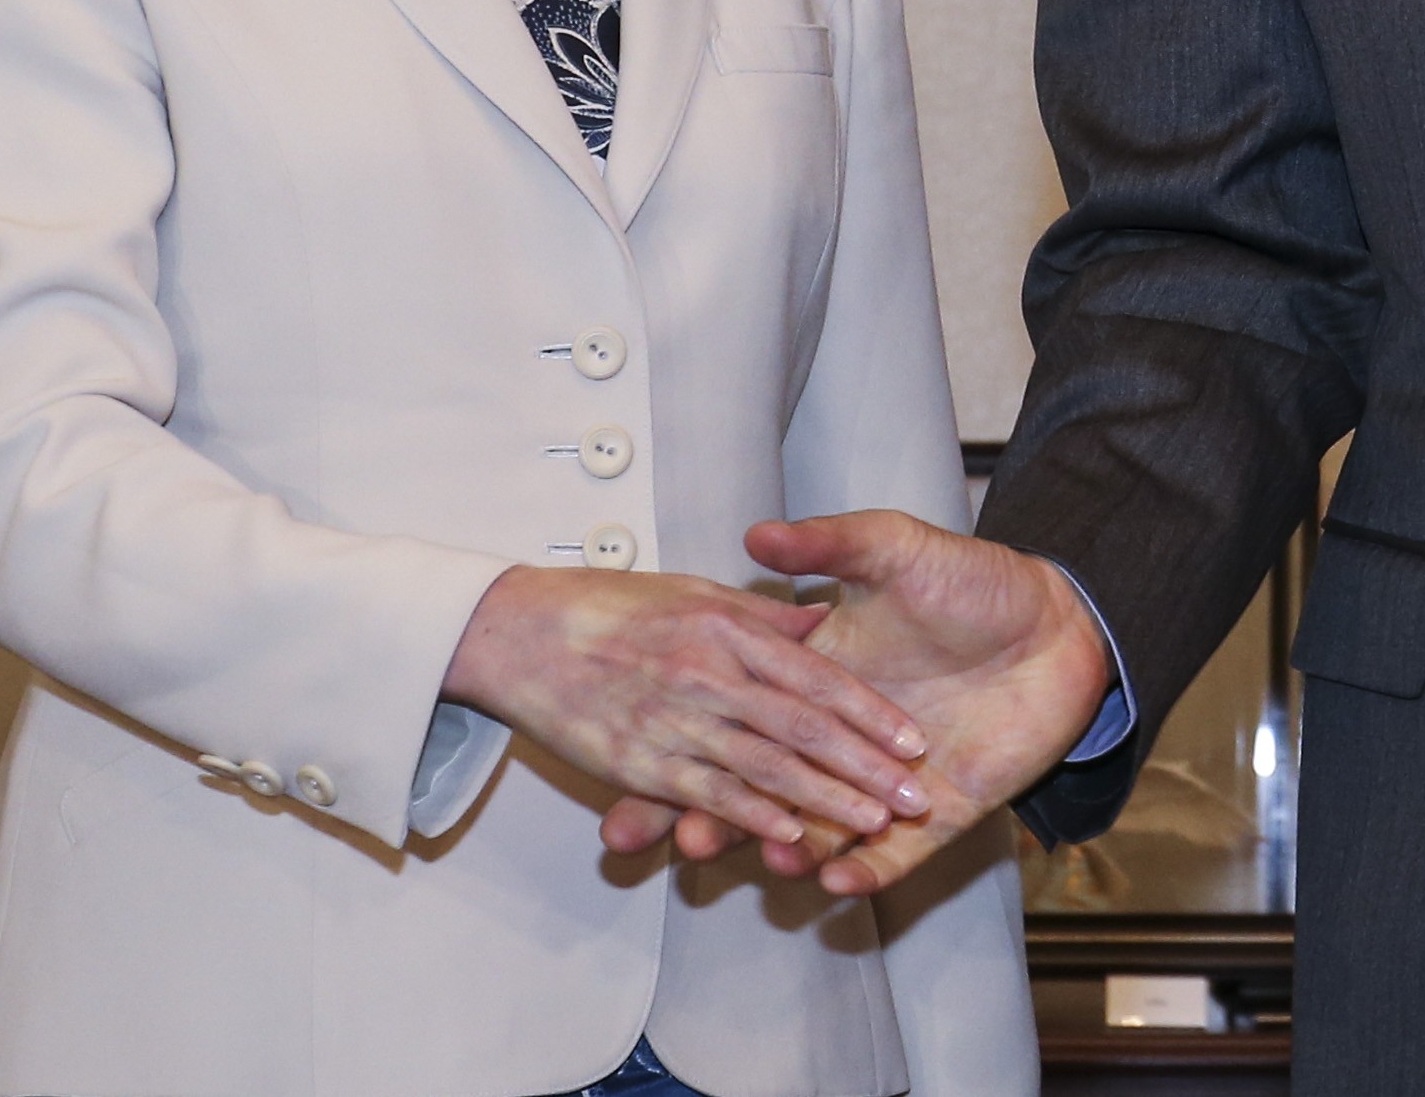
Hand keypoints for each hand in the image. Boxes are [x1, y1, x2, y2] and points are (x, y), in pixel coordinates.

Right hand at [439, 563, 931, 850]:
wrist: (510, 624)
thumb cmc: (603, 602)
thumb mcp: (693, 589)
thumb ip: (759, 613)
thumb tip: (818, 624)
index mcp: (729, 628)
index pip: (817, 677)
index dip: (869, 710)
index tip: (912, 739)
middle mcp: (709, 674)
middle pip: (805, 728)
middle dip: (865, 765)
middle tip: (915, 793)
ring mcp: (674, 721)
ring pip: (767, 767)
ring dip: (825, 800)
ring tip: (875, 822)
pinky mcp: (638, 762)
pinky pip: (708, 793)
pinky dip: (753, 817)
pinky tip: (793, 836)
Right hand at [595, 511, 1118, 894]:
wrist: (1060, 622)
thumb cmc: (974, 582)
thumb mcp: (895, 550)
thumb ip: (830, 544)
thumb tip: (757, 533)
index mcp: (817, 677)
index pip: (744, 718)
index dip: (695, 745)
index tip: (647, 768)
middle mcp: (841, 739)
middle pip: (766, 787)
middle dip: (720, 818)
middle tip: (683, 840)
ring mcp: (885, 782)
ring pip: (822, 830)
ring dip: (789, 850)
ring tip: (762, 861)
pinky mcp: (937, 814)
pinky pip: (893, 856)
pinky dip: (864, 871)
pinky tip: (835, 880)